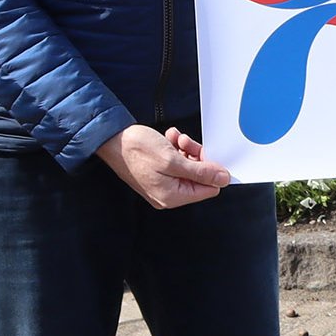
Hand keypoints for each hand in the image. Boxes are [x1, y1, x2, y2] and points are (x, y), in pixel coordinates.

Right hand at [95, 123, 235, 207]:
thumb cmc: (136, 149)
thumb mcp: (172, 159)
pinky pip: (178, 162)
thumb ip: (200, 171)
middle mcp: (169, 194)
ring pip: (189, 167)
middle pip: (199, 178)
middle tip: (185, 142)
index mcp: (173, 196)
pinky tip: (169, 139)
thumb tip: (223, 180)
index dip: (211, 170)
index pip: (209, 189)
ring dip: (186, 149)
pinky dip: (176, 148)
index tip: (205, 152)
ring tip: (174, 138)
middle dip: (196, 156)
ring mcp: (163, 184)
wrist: (111, 139)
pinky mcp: (159, 173)